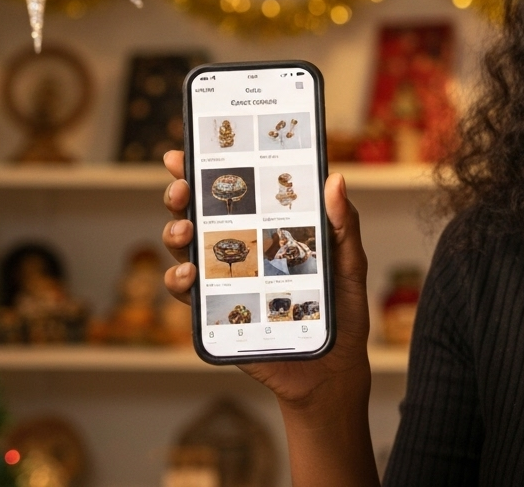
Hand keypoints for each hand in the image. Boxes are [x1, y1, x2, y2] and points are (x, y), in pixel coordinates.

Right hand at [160, 150, 372, 405]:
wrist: (333, 370)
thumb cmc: (341, 311)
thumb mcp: (349, 263)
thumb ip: (342, 224)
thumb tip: (335, 179)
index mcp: (268, 228)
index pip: (233, 192)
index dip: (204, 170)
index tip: (182, 154)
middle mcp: (241, 249)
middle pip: (199, 213)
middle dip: (180, 195)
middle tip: (181, 188)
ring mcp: (226, 280)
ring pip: (185, 249)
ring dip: (174, 233)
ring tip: (183, 230)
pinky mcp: (217, 314)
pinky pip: (187, 295)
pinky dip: (179, 280)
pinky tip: (190, 273)